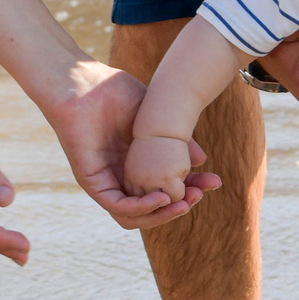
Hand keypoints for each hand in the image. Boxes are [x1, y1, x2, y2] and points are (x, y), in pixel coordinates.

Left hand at [43, 62, 219, 228]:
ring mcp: (106, 181)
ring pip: (135, 216)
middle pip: (154, 206)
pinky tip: (162, 198)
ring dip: (162, 215)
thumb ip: (177, 140)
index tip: (214, 182)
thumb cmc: (115, 93)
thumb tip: (202, 160)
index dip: (191, 188)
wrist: (84, 83)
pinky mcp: (92, 182)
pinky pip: (118, 206)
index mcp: (137, 164)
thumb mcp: (156, 121)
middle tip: (200, 195)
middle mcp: (122, 176)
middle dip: (181, 205)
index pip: (166, 187)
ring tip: (184, 204)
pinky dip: (142, 208)